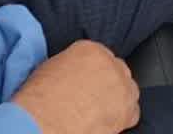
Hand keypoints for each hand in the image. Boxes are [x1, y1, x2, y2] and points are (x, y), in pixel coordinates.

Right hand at [13, 41, 139, 133]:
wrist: (45, 120)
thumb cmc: (40, 98)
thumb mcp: (51, 68)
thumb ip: (71, 65)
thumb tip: (73, 74)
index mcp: (91, 50)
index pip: (101, 56)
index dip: (95, 73)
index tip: (89, 82)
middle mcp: (110, 64)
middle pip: (117, 71)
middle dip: (109, 83)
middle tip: (94, 97)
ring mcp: (121, 86)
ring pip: (129, 90)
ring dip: (118, 99)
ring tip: (101, 112)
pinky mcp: (126, 110)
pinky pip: (132, 113)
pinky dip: (123, 118)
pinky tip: (108, 123)